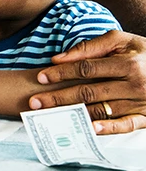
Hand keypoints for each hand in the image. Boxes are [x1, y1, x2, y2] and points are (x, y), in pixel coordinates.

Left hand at [29, 30, 145, 133]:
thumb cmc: (143, 52)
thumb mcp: (121, 40)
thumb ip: (89, 47)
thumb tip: (58, 58)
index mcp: (128, 64)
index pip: (86, 69)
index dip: (62, 73)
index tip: (41, 77)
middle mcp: (135, 84)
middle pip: (89, 92)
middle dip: (58, 97)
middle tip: (35, 102)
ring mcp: (141, 102)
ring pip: (101, 110)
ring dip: (74, 114)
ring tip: (50, 116)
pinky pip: (126, 126)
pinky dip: (108, 129)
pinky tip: (89, 129)